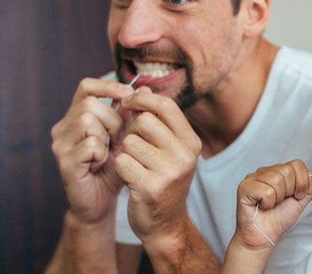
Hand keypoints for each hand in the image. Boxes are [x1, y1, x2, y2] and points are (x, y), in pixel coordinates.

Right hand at [50, 78, 133, 223]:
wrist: (101, 202)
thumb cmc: (113, 168)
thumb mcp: (125, 138)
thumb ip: (130, 115)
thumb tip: (144, 88)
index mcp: (76, 117)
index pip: (86, 87)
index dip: (108, 86)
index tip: (128, 95)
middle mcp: (63, 127)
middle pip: (90, 104)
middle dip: (113, 120)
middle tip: (118, 139)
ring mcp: (61, 144)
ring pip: (87, 120)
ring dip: (107, 137)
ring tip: (108, 152)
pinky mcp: (64, 161)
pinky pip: (90, 144)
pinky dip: (101, 153)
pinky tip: (100, 164)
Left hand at [113, 87, 202, 243]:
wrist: (165, 224)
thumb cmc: (163, 180)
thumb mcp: (169, 149)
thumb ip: (156, 120)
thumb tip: (139, 88)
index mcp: (192, 142)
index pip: (166, 105)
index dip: (143, 99)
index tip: (128, 103)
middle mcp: (185, 155)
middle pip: (145, 121)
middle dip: (131, 130)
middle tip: (133, 145)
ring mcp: (169, 172)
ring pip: (130, 141)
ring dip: (125, 151)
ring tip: (134, 164)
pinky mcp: (150, 187)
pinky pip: (122, 161)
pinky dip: (120, 167)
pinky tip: (130, 177)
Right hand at [231, 159, 311, 250]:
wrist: (264, 237)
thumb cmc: (278, 219)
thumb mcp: (301, 201)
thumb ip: (309, 187)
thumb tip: (310, 174)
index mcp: (277, 171)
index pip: (296, 164)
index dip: (301, 182)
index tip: (297, 196)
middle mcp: (264, 171)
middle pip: (287, 171)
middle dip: (289, 191)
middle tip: (280, 202)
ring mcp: (252, 178)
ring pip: (276, 179)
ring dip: (277, 198)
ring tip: (270, 204)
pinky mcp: (244, 187)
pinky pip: (266, 190)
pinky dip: (268, 203)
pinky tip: (262, 206)